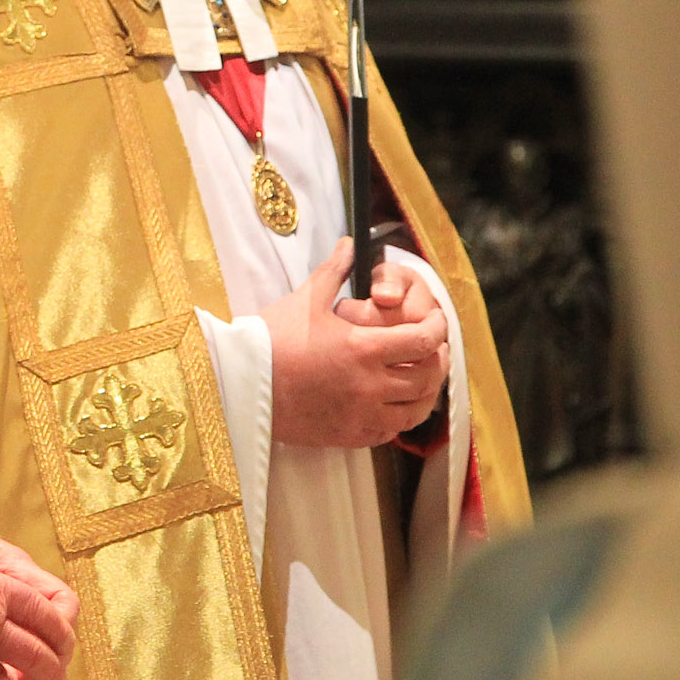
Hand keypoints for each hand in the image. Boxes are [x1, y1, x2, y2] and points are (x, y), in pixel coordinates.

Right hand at [266, 238, 449, 448]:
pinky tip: (392, 403)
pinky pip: (389, 432)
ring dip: (425, 392)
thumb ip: (335, 270)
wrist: (241, 383)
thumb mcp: (306, 299)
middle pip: (427, 377)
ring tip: (421, 376)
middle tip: (435, 348)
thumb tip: (350, 243)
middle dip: (438, 360)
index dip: (438, 328)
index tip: (436, 320)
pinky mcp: (348, 436)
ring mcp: (360, 416)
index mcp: (363, 348)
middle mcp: (369, 386)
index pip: (423, 340)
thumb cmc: (272, 339)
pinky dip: (399, 417)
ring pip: (415, 410)